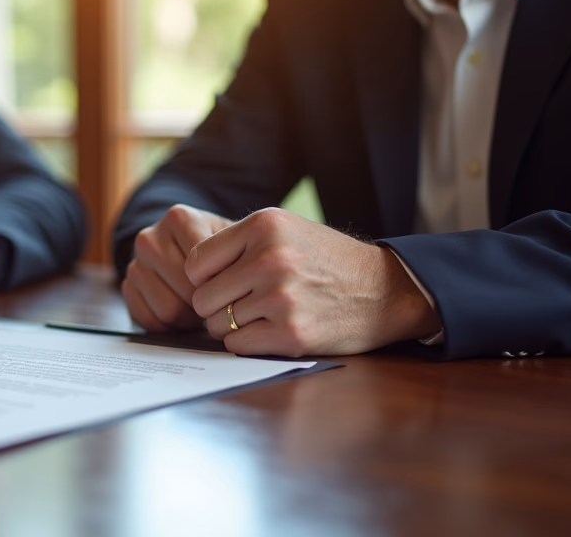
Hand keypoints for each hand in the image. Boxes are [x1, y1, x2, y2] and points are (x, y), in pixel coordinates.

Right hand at [122, 205, 233, 331]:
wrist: (185, 246)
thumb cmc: (219, 248)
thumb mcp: (235, 242)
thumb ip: (239, 257)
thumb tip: (241, 288)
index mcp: (179, 218)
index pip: (204, 267)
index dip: (222, 287)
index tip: (234, 288)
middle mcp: (150, 237)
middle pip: (186, 291)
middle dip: (207, 305)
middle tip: (219, 304)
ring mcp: (135, 263)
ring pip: (168, 311)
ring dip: (190, 319)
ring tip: (201, 309)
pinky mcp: (127, 287)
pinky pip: (149, 321)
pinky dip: (169, 327)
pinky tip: (181, 315)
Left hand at [185, 208, 439, 356]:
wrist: (385, 291)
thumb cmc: (326, 261)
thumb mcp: (284, 229)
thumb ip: (237, 243)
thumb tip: (186, 272)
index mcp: (263, 225)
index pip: (196, 262)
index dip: (204, 279)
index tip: (224, 284)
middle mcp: (270, 258)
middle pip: (203, 297)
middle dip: (217, 307)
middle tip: (243, 305)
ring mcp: (281, 296)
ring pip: (218, 324)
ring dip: (234, 327)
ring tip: (265, 315)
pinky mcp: (291, 333)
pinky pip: (238, 345)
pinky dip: (248, 344)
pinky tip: (273, 331)